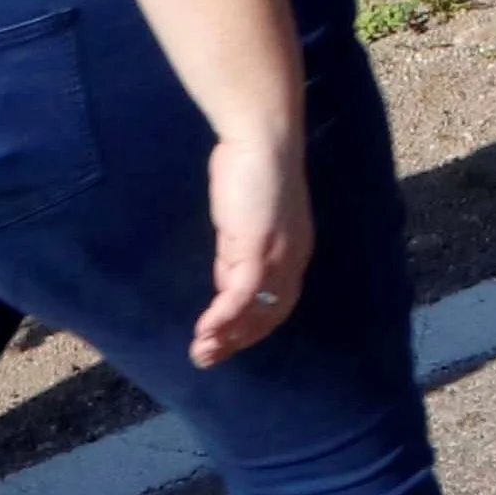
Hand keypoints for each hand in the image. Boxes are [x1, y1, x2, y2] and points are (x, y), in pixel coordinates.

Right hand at [191, 125, 311, 364]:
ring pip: (254, 311)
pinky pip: (239, 296)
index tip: (228, 341)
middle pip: (269, 313)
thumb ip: (239, 251)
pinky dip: (221, 318)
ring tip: (201, 354)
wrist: (262, 136)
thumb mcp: (245, 219)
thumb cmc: (252, 167)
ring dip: (226, 337)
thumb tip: (226, 280)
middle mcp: (292, 259)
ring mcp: (277, 256)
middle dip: (239, 340)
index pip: (278, 302)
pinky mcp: (257, 249)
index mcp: (295, 251)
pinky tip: (203, 330)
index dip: (254, 325)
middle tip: (209, 358)